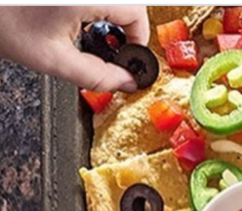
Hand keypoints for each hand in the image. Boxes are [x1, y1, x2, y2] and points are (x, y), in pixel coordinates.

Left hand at [0, 7, 148, 91]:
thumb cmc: (4, 23)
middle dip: (127, 27)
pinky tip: (77, 18)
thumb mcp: (55, 61)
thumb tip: (126, 82)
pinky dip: (96, 8)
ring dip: (112, 14)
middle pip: (128, 2)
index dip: (138, 39)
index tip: (130, 57)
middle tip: (115, 48)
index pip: (136, 12)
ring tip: (94, 33)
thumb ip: (98, 77)